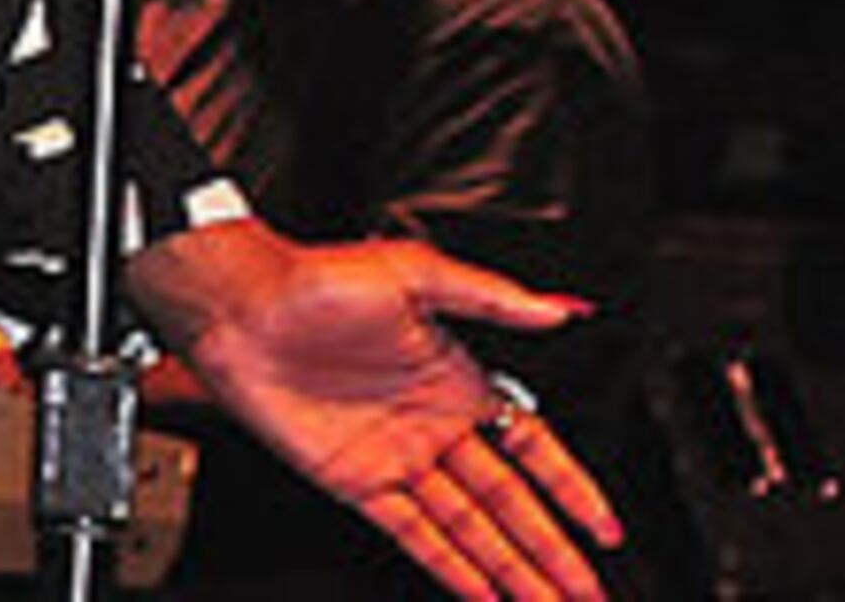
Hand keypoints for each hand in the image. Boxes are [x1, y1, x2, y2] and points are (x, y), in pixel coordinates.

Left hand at [131, 221, 619, 598]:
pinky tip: (482, 593)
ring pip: (470, 530)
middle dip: (552, 550)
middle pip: (509, 504)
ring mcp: (397, 459)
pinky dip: (451, 568)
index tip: (605, 527)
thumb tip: (555, 307)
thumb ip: (489, 295)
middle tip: (591, 591)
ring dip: (512, 571)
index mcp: (457, 382)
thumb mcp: (413, 273)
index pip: (531, 449)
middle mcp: (433, 427)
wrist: (239, 308)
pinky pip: (415, 535)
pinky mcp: (358, 482)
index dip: (571, 490)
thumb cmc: (314, 279)